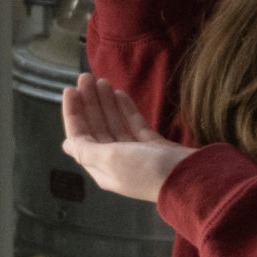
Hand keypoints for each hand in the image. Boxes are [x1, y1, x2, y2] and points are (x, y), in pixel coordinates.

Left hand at [61, 73, 195, 204]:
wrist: (190, 179)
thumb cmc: (145, 170)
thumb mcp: (109, 159)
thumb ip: (86, 150)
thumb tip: (66, 145)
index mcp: (101, 167)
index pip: (80, 137)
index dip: (73, 113)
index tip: (70, 89)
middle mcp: (116, 161)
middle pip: (97, 128)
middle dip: (89, 102)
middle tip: (86, 77)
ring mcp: (136, 154)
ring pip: (115, 123)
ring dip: (106, 102)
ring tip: (100, 80)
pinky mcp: (154, 147)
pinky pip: (135, 124)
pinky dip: (126, 109)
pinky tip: (119, 93)